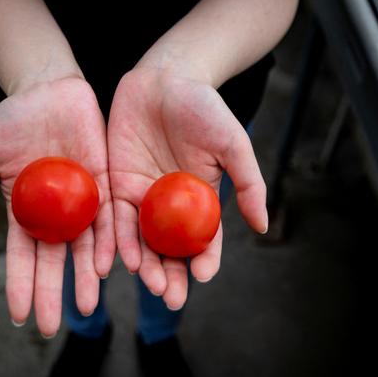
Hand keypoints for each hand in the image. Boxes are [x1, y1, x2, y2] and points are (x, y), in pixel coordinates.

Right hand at [0, 77, 114, 336]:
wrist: (47, 89)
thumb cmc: (12, 121)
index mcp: (26, 212)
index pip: (21, 257)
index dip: (19, 285)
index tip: (17, 316)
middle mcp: (55, 214)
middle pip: (53, 261)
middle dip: (51, 294)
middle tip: (48, 328)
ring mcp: (81, 201)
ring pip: (85, 247)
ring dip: (85, 278)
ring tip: (86, 307)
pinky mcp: (105, 183)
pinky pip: (109, 218)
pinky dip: (109, 242)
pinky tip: (107, 266)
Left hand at [108, 67, 267, 309]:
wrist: (164, 78)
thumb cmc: (204, 108)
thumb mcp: (233, 144)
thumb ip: (248, 183)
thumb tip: (263, 226)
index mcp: (200, 200)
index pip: (204, 240)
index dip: (205, 260)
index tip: (203, 276)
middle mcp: (171, 206)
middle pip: (170, 249)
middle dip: (171, 275)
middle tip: (170, 297)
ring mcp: (142, 198)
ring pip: (142, 241)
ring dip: (145, 265)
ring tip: (148, 284)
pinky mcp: (116, 185)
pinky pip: (114, 218)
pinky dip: (117, 240)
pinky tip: (118, 260)